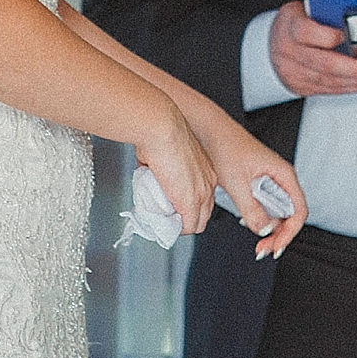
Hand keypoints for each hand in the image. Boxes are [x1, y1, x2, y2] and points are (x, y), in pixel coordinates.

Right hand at [134, 103, 216, 236]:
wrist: (161, 127)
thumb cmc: (160, 131)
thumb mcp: (164, 151)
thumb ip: (161, 165)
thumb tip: (148, 170)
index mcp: (205, 168)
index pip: (203, 197)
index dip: (188, 208)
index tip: (172, 208)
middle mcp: (208, 181)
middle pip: (204, 214)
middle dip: (185, 220)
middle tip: (166, 219)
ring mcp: (201, 192)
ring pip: (197, 223)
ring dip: (180, 226)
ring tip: (162, 223)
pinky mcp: (190, 201)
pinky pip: (187, 226)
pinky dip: (175, 229)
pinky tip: (162, 225)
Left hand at [197, 117, 308, 260]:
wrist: (209, 131)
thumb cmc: (224, 148)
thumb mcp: (237, 183)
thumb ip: (252, 210)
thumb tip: (265, 231)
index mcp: (283, 174)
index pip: (298, 211)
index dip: (289, 233)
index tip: (276, 247)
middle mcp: (280, 178)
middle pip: (290, 215)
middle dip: (279, 235)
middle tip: (263, 250)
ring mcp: (270, 180)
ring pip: (278, 212)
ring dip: (270, 230)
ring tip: (258, 244)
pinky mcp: (259, 183)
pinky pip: (267, 206)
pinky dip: (261, 220)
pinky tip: (248, 225)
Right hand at [268, 0, 356, 96]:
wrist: (270, 45)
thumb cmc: (295, 22)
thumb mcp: (305, 8)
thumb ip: (326, 11)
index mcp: (289, 26)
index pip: (305, 32)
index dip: (327, 36)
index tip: (347, 35)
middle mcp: (288, 52)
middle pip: (325, 64)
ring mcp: (294, 73)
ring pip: (331, 81)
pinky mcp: (301, 87)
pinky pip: (331, 90)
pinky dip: (353, 87)